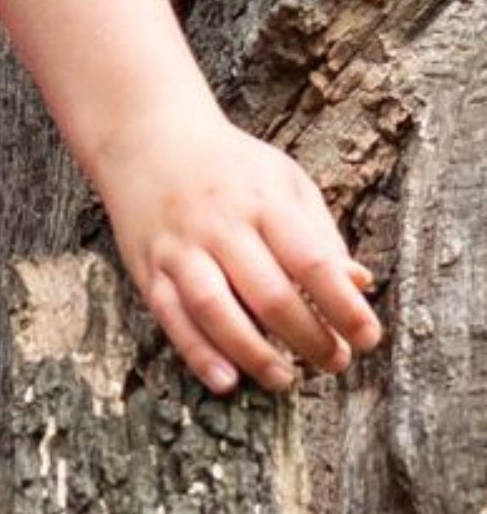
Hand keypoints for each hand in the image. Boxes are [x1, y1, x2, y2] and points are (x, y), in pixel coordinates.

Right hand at [93, 105, 382, 395]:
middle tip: (334, 362)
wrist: (146, 134)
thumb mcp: (284, 180)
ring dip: (254, 354)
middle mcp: (219, 224)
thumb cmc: (229, 166)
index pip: (311, 261)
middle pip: (269, 295)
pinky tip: (226, 379)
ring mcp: (179, 247)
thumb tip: (360, 284)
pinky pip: (171, 316)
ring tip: (285, 378)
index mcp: (262, 201)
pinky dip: (197, 352)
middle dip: (309, 339)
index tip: (368, 337)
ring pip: (215, 310)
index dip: (344, 307)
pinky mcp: (148, 266)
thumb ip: (321, 233)